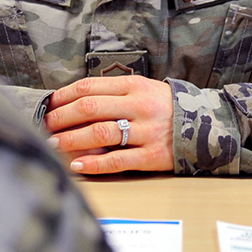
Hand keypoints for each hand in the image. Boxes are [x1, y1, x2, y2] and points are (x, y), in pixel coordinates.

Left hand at [44, 75, 173, 174]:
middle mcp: (139, 106)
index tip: (49, 104)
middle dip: (62, 117)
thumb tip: (75, 101)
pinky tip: (77, 165)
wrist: (206, 124)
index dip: (64, 96)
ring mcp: (146, 132)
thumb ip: (115, 93)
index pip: (90, 87)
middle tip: (46, 125)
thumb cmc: (165, 106)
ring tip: (54, 144)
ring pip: (100, 133)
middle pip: (90, 108)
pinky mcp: (152, 156)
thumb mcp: (144, 89)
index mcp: (135, 86)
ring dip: (72, 140)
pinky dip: (94, 164)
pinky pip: (118, 160)